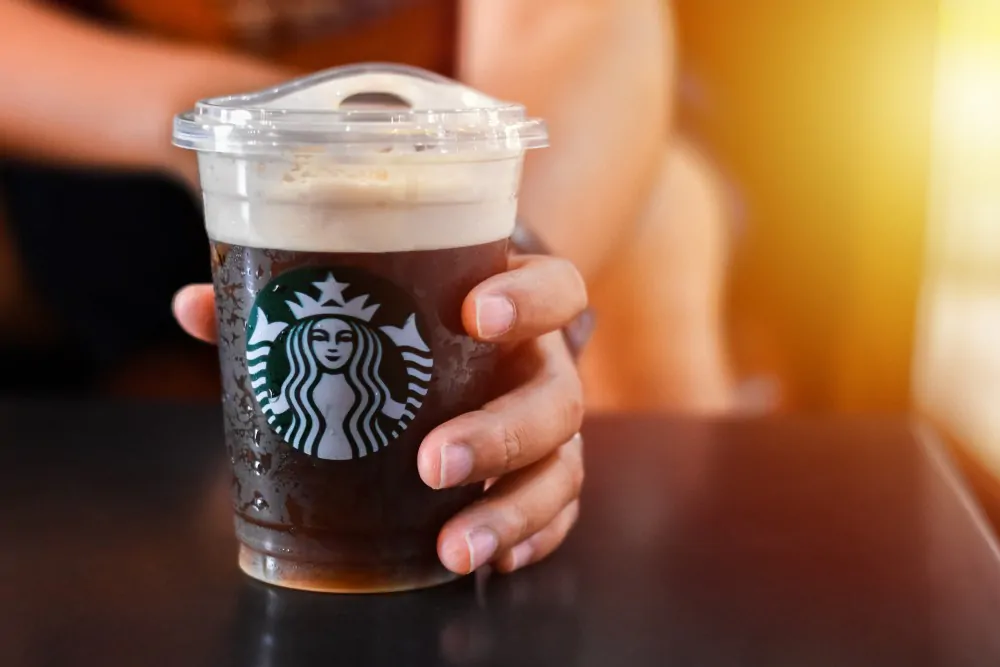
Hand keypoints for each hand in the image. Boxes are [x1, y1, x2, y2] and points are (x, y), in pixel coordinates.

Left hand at [173, 255, 586, 573]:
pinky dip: (533, 538)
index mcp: (514, 306)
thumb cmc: (420, 317)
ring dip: (512, 510)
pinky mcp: (547, 472)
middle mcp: (542, 365)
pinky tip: (494, 563)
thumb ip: (292, 303)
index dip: (528, 302)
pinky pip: (560, 512)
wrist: (479, 334)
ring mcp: (550, 425)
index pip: (555, 289)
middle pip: (557, 398)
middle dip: (499, 433)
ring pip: (562, 467)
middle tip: (432, 462)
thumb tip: (194, 307)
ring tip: (453, 549)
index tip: (475, 313)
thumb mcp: (376, 300)